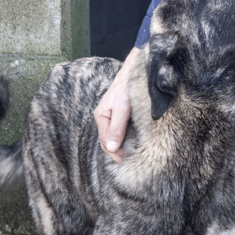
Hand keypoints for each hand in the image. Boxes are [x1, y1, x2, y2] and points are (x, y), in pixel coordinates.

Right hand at [94, 47, 140, 163]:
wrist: (134, 72)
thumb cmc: (127, 90)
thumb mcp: (122, 110)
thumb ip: (117, 129)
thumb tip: (112, 148)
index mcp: (101, 117)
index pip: (105, 142)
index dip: (115, 154)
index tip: (124, 162)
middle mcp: (104, 117)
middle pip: (108, 141)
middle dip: (116, 152)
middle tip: (128, 162)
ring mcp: (110, 115)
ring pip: (113, 136)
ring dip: (120, 146)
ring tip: (130, 154)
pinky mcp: (118, 113)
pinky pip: (118, 130)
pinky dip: (123, 138)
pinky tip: (131, 142)